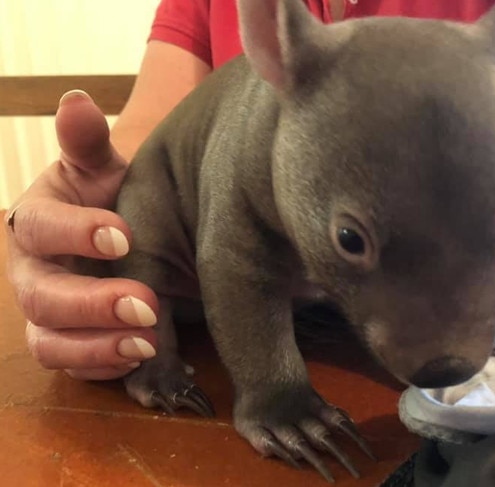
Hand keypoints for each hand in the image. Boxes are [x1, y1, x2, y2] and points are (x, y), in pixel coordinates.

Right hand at [5, 90, 157, 379]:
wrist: (122, 229)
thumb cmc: (111, 195)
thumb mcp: (101, 166)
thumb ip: (87, 143)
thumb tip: (75, 100)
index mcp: (36, 221)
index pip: (40, 227)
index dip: (76, 233)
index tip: (124, 235)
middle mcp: (32, 271)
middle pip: (42, 296)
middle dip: (92, 304)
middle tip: (147, 304)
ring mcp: (47, 313)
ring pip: (51, 343)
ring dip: (97, 347)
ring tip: (147, 342)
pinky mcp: (69, 342)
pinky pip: (74, 366)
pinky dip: (103, 367)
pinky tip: (140, 359)